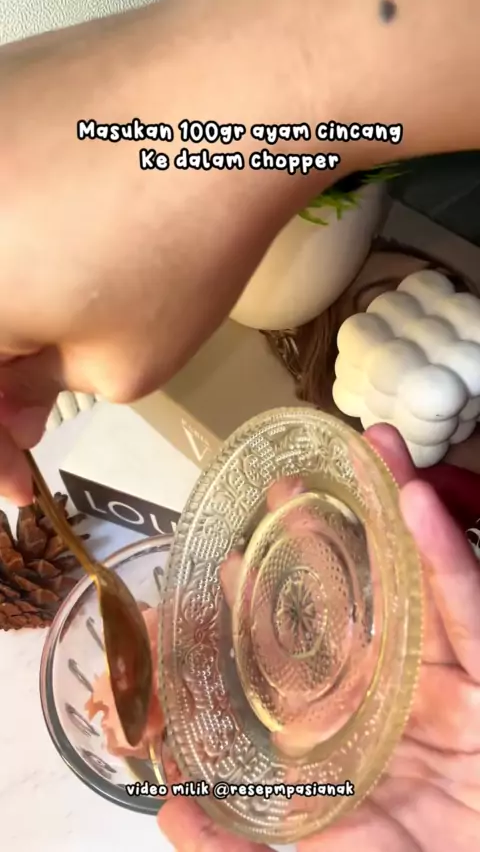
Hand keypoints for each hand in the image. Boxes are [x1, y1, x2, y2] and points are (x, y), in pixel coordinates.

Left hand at [156, 424, 479, 851]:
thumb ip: (243, 846)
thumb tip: (169, 809)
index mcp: (357, 722)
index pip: (307, 650)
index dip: (267, 604)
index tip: (228, 561)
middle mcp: (401, 686)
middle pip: (362, 596)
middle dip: (327, 536)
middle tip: (287, 484)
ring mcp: (451, 674)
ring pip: (419, 578)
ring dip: (393, 509)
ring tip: (365, 448)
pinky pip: (472, 609)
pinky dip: (447, 555)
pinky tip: (417, 502)